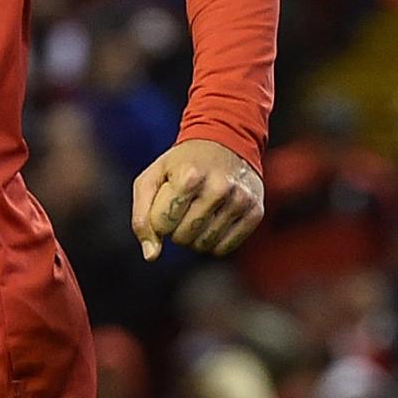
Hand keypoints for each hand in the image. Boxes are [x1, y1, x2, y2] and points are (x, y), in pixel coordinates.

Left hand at [131, 139, 264, 259]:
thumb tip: (151, 256)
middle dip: (174, 229)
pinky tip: (212, 222)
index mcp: (189, 176)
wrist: (225, 142)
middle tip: (182, 208)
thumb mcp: (151, 178)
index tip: (165, 204)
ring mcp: (240, 200)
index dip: (158, 219)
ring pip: (203, 245)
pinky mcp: (255, 212)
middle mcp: (219, 188)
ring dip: (193, 237)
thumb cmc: (181, 164)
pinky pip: (224, 248)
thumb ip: (142, 217)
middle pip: (182, 237)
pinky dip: (212, 242)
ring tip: (197, 213)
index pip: (161, 224)